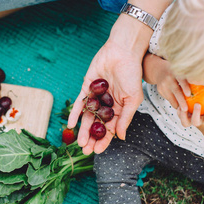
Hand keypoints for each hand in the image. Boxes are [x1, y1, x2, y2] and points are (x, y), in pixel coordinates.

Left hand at [67, 40, 144, 154]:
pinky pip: (79, 103)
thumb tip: (121, 137)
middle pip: (97, 125)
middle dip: (91, 138)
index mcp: (119, 109)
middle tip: (85, 150)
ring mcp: (96, 97)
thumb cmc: (132, 74)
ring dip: (83, 130)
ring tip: (80, 142)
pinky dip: (74, 113)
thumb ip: (125, 118)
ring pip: (88, 117)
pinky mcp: (87, 88)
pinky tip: (70, 124)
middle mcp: (106, 105)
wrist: (123, 52)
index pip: (110, 129)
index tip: (97, 151)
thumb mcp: (133, 99)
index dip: (104, 141)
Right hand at [143, 54, 189, 110]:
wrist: (160, 71)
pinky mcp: (160, 90)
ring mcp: (163, 85)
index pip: (181, 80)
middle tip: (186, 109)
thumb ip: (190, 77)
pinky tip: (178, 105)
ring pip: (170, 97)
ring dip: (177, 104)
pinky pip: (168, 98)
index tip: (189, 94)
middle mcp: (169, 78)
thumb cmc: (176, 72)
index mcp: (176, 72)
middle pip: (176, 90)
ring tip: (184, 110)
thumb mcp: (182, 71)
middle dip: (181, 100)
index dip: (185, 87)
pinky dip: (173, 102)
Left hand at [177, 101, 203, 133]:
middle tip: (197, 104)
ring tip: (183, 104)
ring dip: (183, 113)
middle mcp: (198, 123)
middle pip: (195, 121)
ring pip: (185, 122)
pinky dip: (178, 110)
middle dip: (196, 113)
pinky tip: (179, 101)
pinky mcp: (184, 119)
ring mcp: (190, 122)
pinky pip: (179, 116)